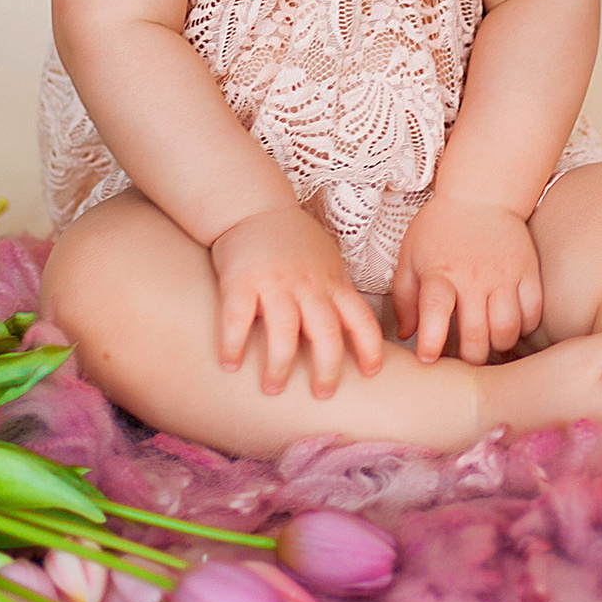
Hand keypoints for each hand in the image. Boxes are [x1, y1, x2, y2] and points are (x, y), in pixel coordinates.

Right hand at [208, 207, 386, 397]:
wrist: (254, 207)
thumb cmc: (294, 240)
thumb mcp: (327, 261)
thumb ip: (339, 292)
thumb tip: (358, 330)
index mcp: (332, 282)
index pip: (361, 318)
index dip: (370, 348)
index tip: (371, 373)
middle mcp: (307, 285)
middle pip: (326, 332)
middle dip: (327, 369)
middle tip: (323, 394)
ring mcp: (274, 283)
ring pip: (284, 331)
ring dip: (279, 364)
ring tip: (273, 389)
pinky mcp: (240, 281)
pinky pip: (238, 319)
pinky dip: (234, 344)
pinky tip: (230, 365)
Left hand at [390, 197, 543, 364]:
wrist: (480, 194)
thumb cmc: (440, 228)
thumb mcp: (410, 256)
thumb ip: (404, 297)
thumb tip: (406, 334)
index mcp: (439, 272)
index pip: (434, 310)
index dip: (431, 340)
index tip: (428, 357)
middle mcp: (473, 276)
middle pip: (477, 334)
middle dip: (471, 358)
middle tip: (466, 359)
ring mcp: (504, 274)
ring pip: (508, 329)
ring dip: (499, 345)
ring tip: (490, 341)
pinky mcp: (527, 270)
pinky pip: (533, 312)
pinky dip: (525, 327)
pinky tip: (512, 324)